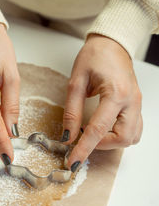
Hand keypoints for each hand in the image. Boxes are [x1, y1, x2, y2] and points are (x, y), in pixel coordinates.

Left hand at [62, 34, 142, 169]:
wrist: (112, 44)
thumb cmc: (94, 57)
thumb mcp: (76, 82)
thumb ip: (72, 110)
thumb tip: (68, 136)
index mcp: (116, 93)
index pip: (98, 130)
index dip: (83, 149)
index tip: (72, 162)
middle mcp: (132, 101)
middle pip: (122, 138)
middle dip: (101, 145)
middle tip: (82, 140)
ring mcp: (138, 104)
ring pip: (131, 137)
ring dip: (111, 142)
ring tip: (92, 133)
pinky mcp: (137, 105)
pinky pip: (134, 129)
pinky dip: (120, 135)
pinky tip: (105, 129)